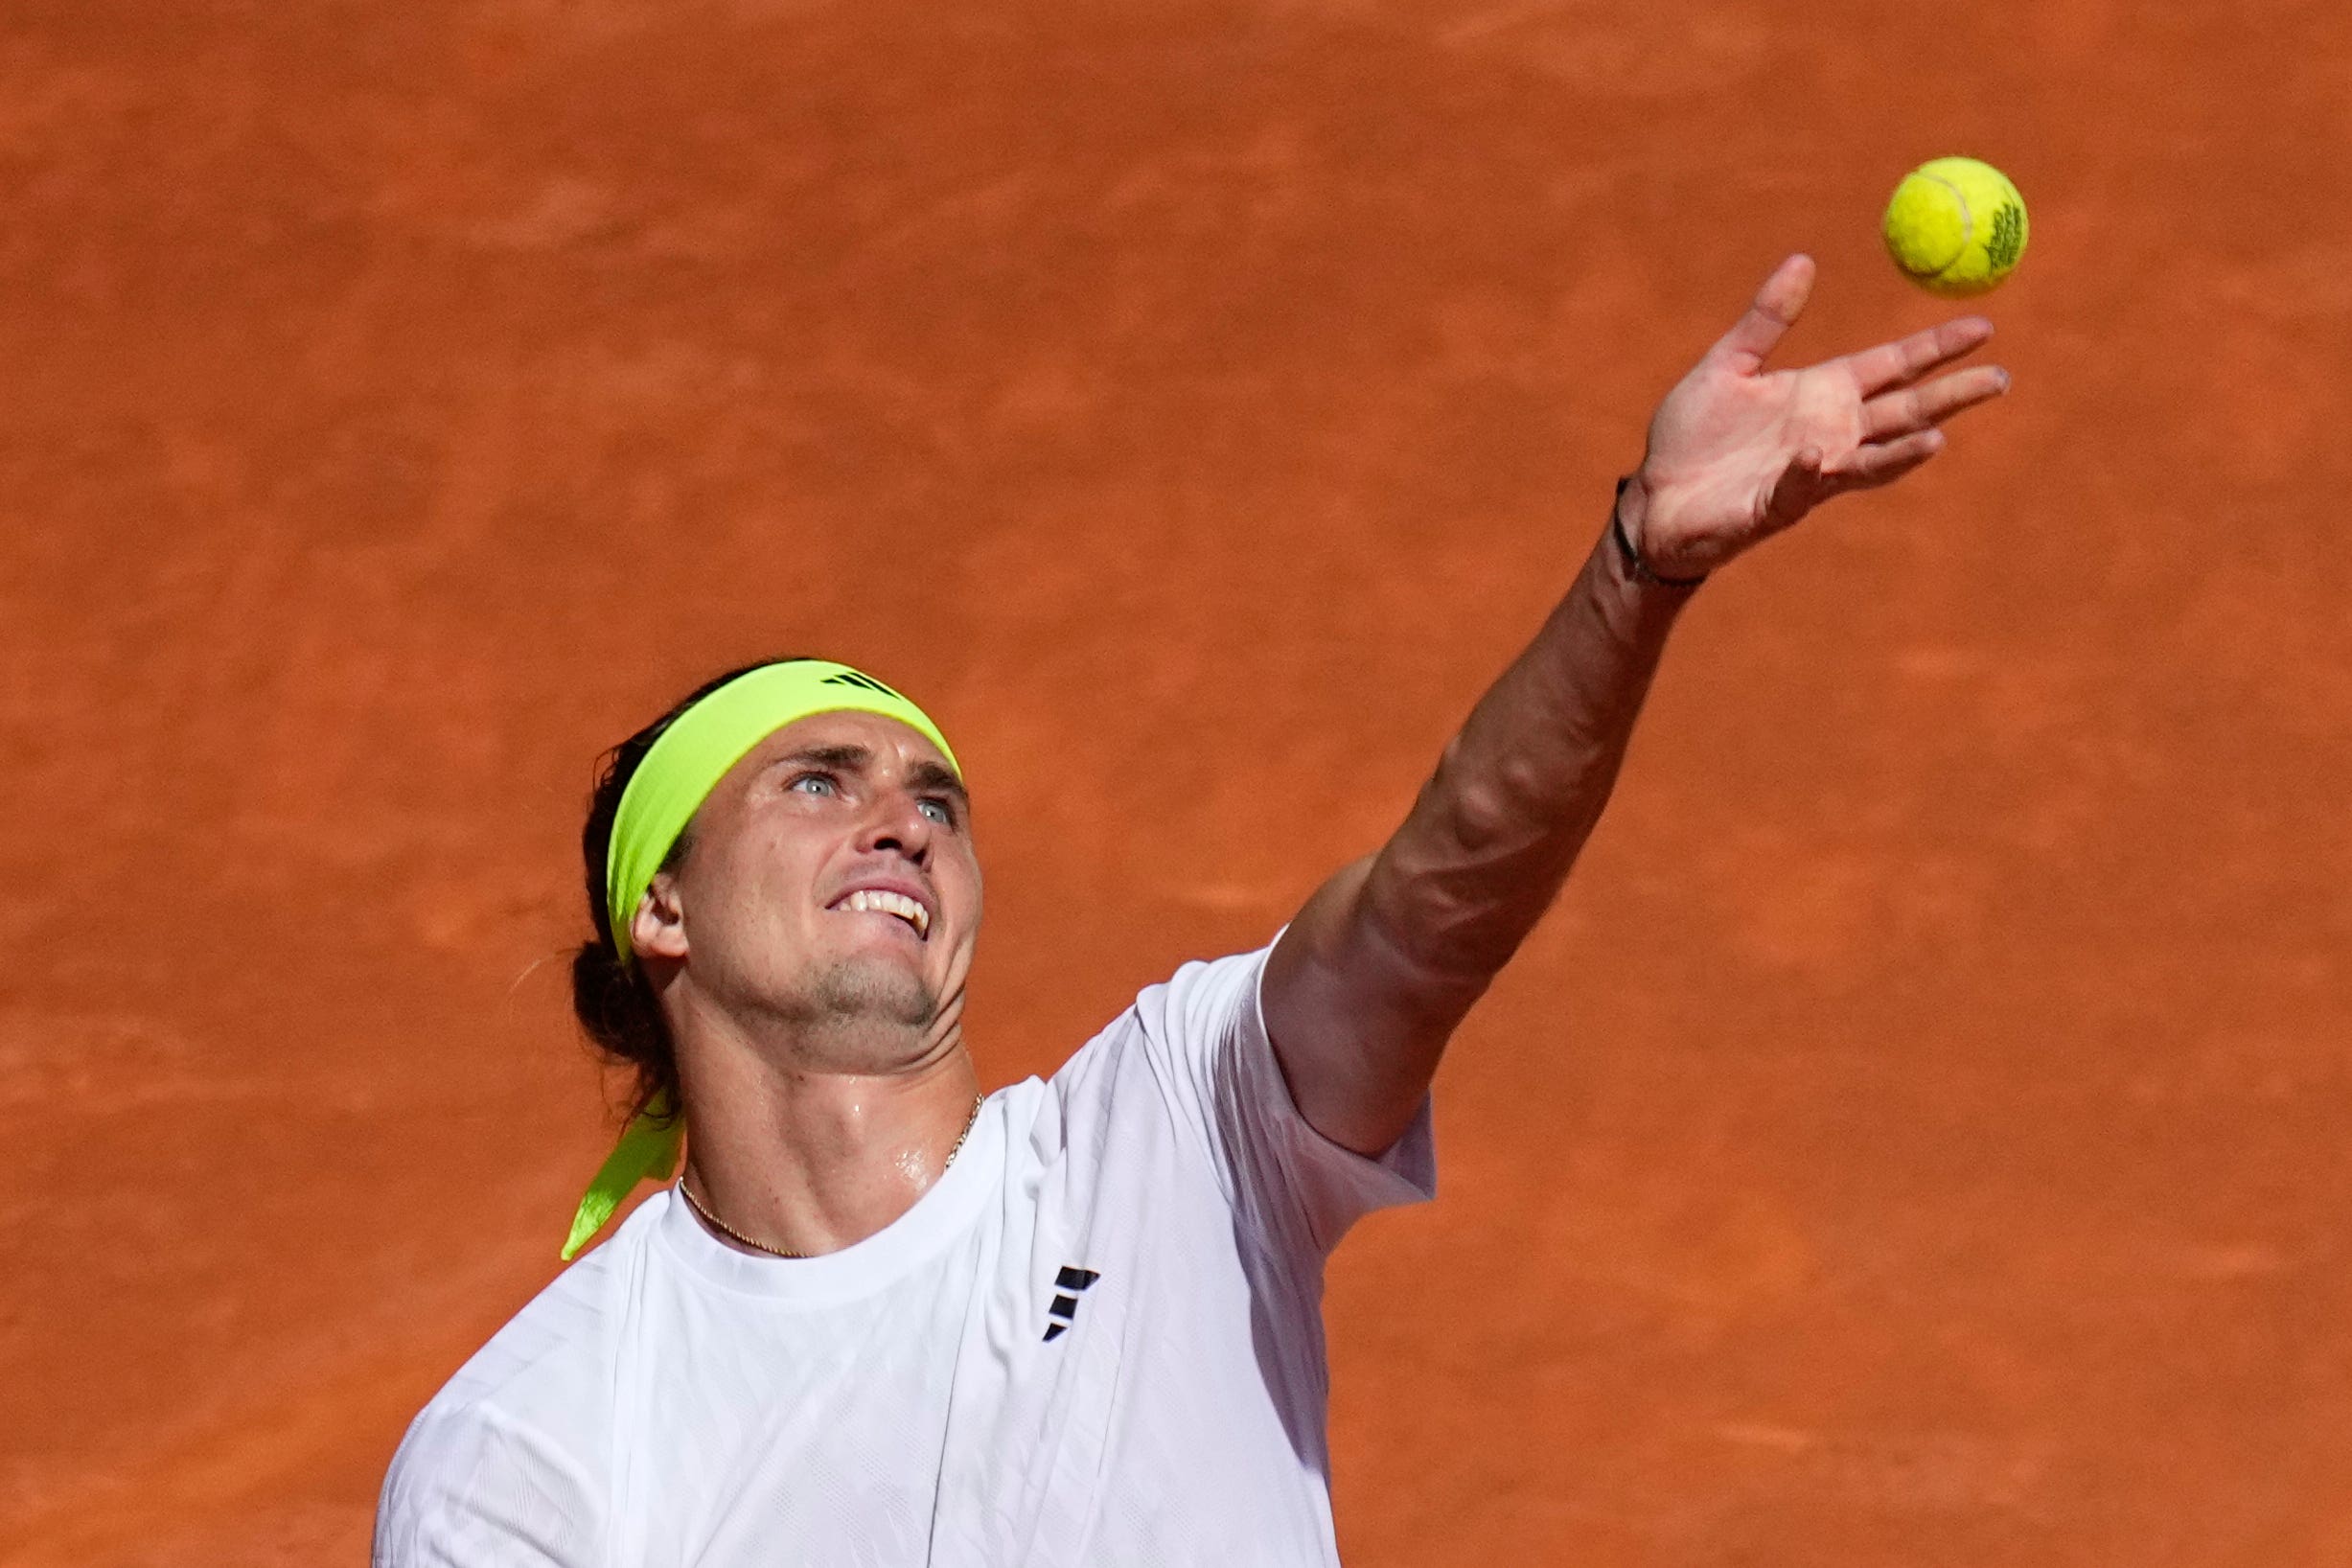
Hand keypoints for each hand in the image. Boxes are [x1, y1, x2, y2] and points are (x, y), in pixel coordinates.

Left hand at [1625, 254, 2009, 579]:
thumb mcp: (1729, 365)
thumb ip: (1767, 319)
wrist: (1656, 499)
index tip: (1984, 327)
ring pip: (1871, 460)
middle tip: (2001, 379)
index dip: (1937, 347)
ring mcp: (1809, 473)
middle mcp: (1830, 433)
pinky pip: (1798, 486)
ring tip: (1940, 434)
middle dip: (1951, 397)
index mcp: (1823, 394)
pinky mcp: (1774, 505)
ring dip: (1903, 449)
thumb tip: (1802, 260)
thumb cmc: (1692, 438)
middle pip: (1904, 411)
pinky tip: (1822, 457)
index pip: (1894, 365)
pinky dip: (1811, 472)